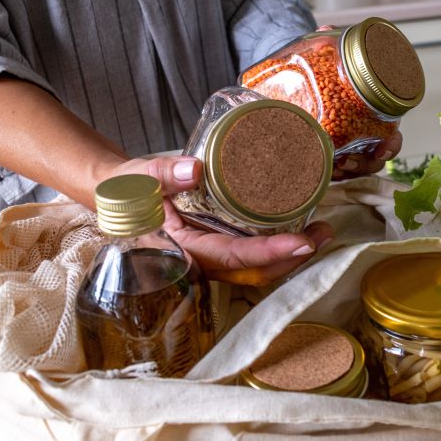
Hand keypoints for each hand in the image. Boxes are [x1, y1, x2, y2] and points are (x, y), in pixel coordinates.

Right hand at [109, 155, 333, 285]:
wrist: (117, 198)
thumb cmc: (123, 192)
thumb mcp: (135, 180)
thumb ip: (159, 174)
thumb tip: (194, 170)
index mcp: (181, 251)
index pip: (233, 257)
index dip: (269, 253)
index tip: (302, 244)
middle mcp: (199, 261)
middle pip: (253, 271)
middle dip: (291, 258)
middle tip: (323, 233)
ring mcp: (208, 256)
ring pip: (254, 267)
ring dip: (289, 255)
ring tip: (320, 231)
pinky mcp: (214, 245)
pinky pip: (249, 255)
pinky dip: (275, 247)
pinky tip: (294, 228)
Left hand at [315, 25, 402, 179]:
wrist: (301, 79)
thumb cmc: (324, 71)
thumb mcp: (328, 57)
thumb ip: (329, 43)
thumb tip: (324, 28)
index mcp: (372, 116)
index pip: (390, 139)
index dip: (390, 147)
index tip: (384, 148)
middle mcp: (361, 135)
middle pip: (371, 161)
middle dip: (363, 166)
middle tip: (348, 162)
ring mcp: (343, 147)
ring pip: (350, 169)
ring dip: (343, 173)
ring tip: (331, 167)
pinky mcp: (324, 153)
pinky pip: (330, 172)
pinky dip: (325, 174)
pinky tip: (315, 170)